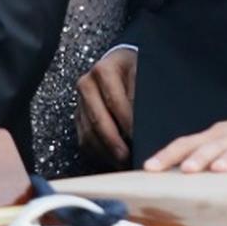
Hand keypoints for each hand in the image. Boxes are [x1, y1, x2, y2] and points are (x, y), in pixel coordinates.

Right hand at [75, 47, 136, 167]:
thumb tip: (148, 122)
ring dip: (107, 151)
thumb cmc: (134, 69)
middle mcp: (88, 84)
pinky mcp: (78, 116)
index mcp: (104, 70)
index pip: (116, 101)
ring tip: (124, 162)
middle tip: (129, 156)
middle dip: (115, 142)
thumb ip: (143, 93)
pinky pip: (84, 140)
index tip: (139, 137)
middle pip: (99, 120)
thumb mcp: (142, 72)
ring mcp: (80, 101)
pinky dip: (99, 153)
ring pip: (90, 133)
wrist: (119, 63)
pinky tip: (114, 159)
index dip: (128, 122)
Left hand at [143, 112, 226, 172]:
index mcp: (213, 136)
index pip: (186, 143)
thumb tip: (165, 180)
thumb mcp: (219, 146)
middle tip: (186, 170)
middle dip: (199, 157)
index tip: (150, 168)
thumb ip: (198, 158)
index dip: (168, 154)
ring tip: (218, 169)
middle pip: (212, 145)